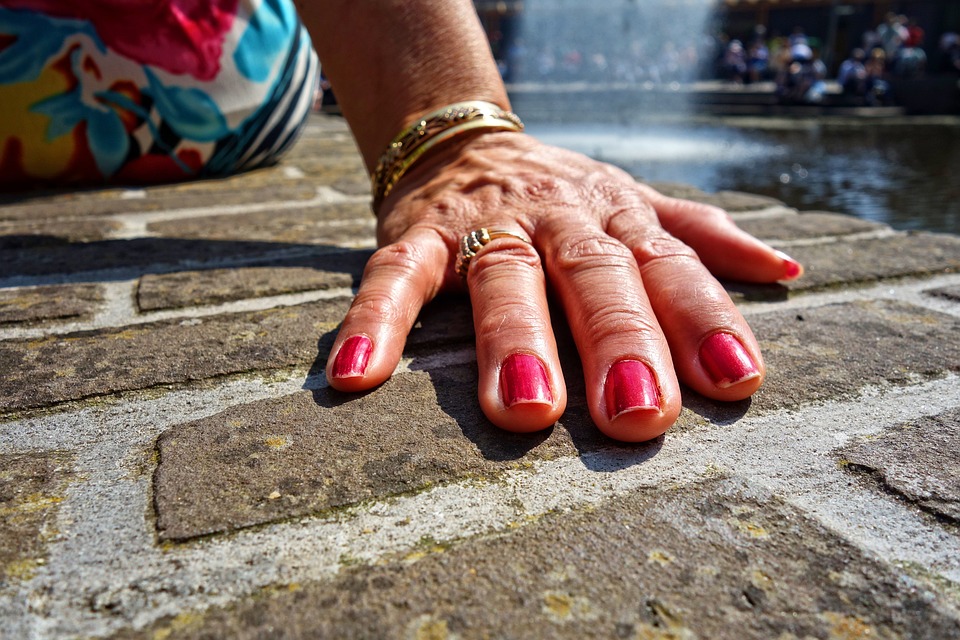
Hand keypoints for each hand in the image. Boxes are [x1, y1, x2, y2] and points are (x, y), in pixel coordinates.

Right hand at [325, 132, 800, 441]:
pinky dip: (375, 318)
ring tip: (526, 410)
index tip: (736, 383)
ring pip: (504, 277)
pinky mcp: (417, 235)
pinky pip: (394, 276)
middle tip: (638, 417)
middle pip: (594, 276)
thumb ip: (700, 237)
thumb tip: (784, 269)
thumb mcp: (636, 204)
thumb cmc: (563, 196)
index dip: (705, 319)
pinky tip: (358, 374)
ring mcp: (485, 225)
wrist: (465, 139)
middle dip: (620, 342)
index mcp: (618, 218)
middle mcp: (559, 219)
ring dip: (515, 339)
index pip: (670, 268)